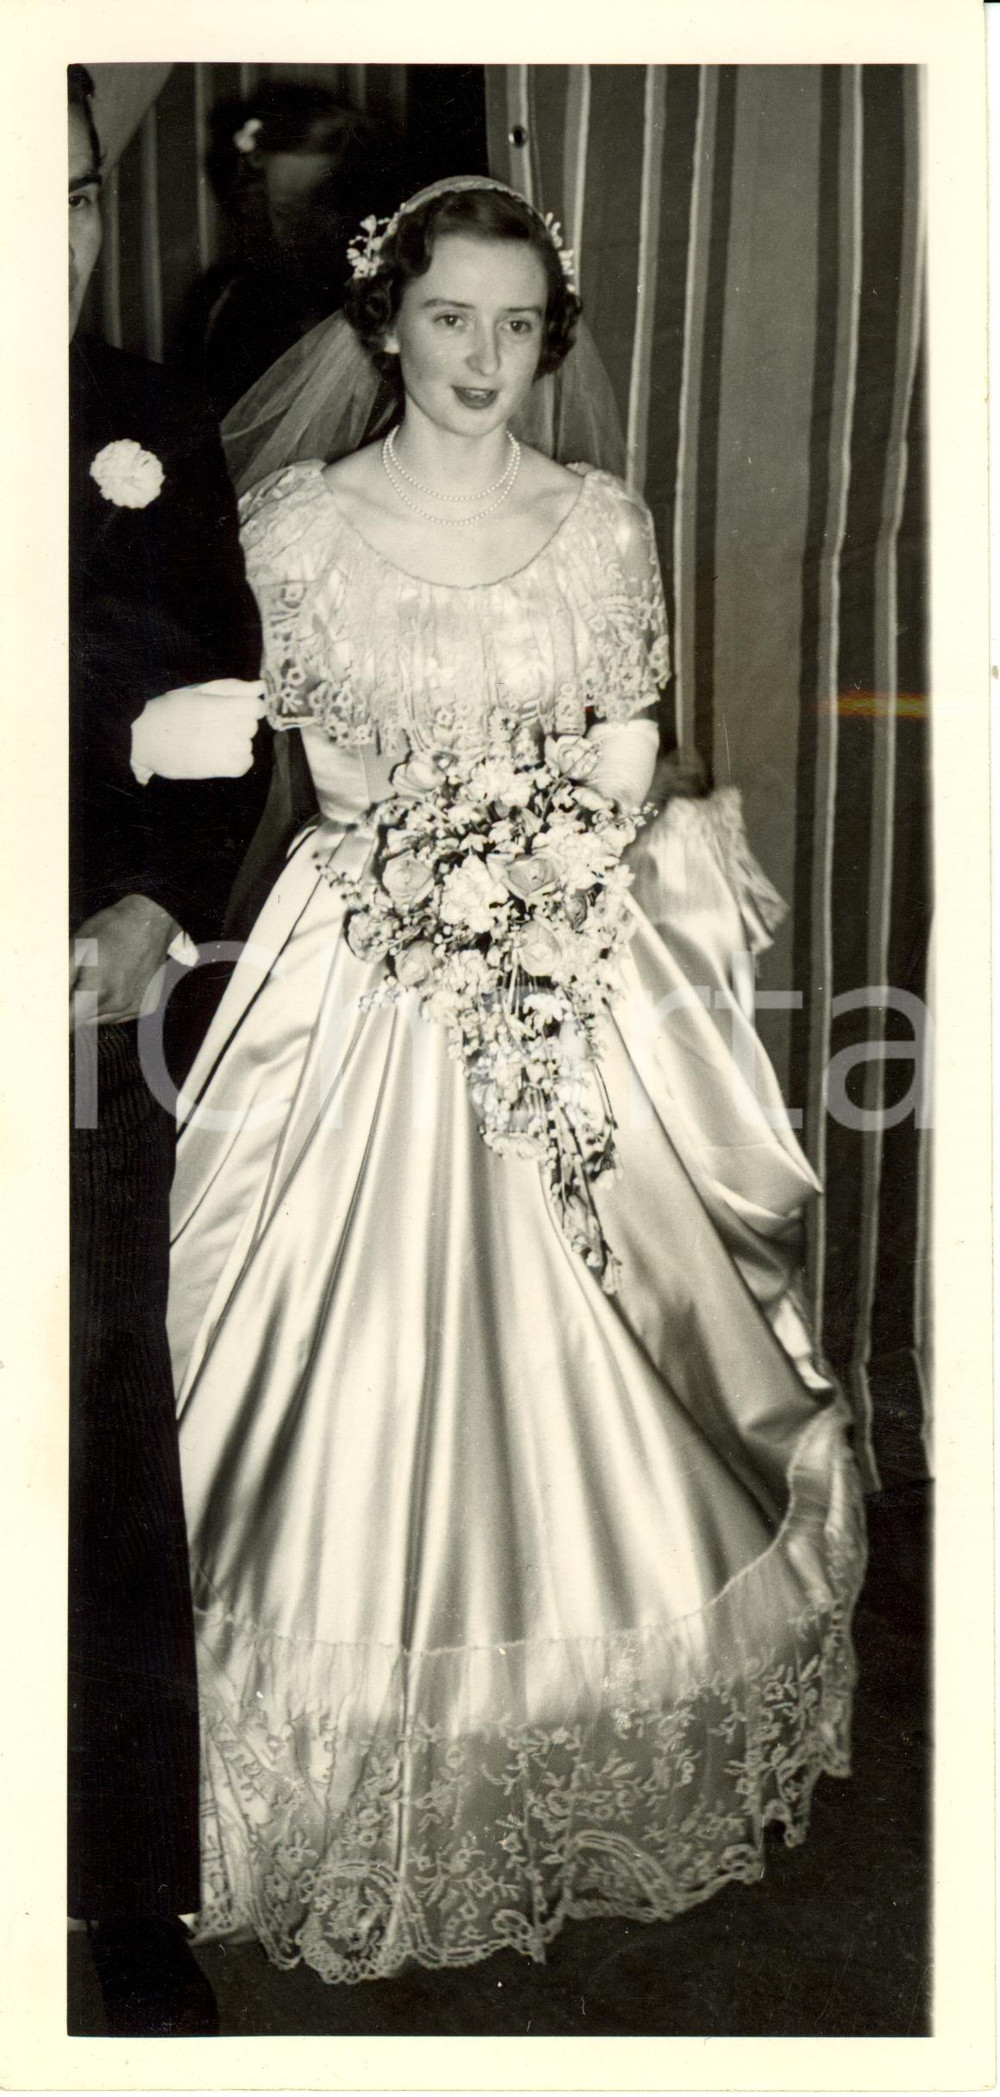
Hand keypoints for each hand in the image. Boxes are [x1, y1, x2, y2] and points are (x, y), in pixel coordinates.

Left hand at [69, 895, 181, 1025]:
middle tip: (78, 979)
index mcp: (97, 992)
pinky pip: (118, 1015)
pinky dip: (110, 1004)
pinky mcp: (145, 1006)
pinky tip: (113, 982)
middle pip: (83, 1021)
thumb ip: (61, 980)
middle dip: (75, 1005)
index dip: (59, 1014)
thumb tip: (51, 1002)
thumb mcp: (77, 947)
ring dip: (92, 1006)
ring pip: (100, 1020)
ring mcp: (133, 1008)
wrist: (151, 922)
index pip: (69, 1022)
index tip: (58, 1002)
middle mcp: (117, 1006)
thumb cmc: (112, 929)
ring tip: (98, 977)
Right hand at [130, 678, 265, 782]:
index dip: (251, 707)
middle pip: (251, 726)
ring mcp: (218, 749)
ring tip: (216, 740)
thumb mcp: (198, 691)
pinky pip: (243, 765)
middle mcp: (218, 728)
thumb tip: (260, 687)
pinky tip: (224, 755)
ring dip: (238, 742)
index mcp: (214, 705)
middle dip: (241, 723)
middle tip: (219, 724)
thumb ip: (232, 688)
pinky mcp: (214, 768)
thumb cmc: (170, 710)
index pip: (255, 707)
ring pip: (247, 745)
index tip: (239, 708)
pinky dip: (239, 761)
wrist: (142, 739)